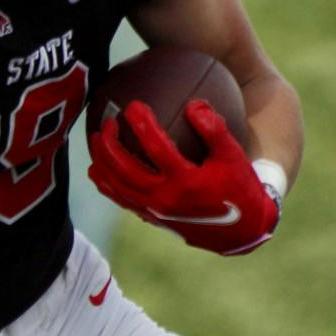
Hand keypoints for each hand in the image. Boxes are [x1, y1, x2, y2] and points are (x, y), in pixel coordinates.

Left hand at [87, 100, 279, 254]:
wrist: (240, 231)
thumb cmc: (239, 188)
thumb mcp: (234, 156)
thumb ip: (215, 129)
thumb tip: (193, 104)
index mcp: (185, 181)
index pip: (156, 147)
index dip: (141, 124)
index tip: (132, 105)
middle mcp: (165, 198)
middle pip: (126, 169)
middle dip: (110, 144)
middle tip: (106, 123)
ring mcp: (154, 211)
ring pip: (118, 186)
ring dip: (102, 162)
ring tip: (95, 140)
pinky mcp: (151, 218)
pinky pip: (121, 200)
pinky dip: (106, 185)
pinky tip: (98, 170)